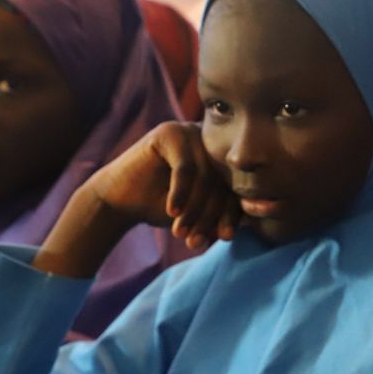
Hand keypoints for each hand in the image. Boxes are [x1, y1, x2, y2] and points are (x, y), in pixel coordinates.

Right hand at [83, 122, 238, 248]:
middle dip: (210, 216)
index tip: (224, 238)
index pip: (237, 187)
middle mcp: (211, 142)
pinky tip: (172, 212)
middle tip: (196, 240)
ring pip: (205, 177)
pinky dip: (180, 194)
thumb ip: (224, 214)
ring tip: (181, 233)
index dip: (232, 214)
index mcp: (224, 159)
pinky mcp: (169, 133)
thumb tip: (252, 221)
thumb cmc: (165, 209)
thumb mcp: (201, 214)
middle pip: (223, 182)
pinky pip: (185, 167)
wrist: (120, 201)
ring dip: (194, 209)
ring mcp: (190, 133)